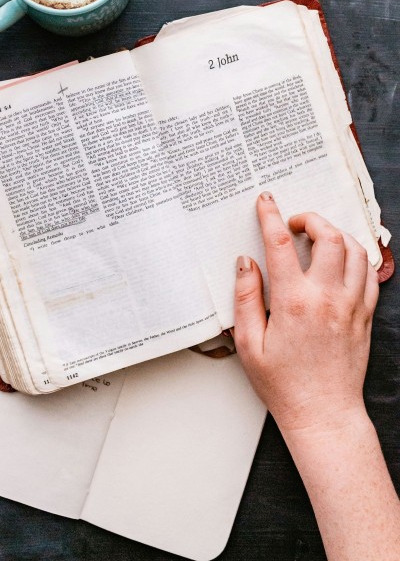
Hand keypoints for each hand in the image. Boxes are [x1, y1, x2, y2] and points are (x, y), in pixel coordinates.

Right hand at [233, 191, 378, 436]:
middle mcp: (327, 297)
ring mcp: (351, 305)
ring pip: (354, 249)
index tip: (266, 201)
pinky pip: (369, 273)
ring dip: (335, 233)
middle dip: (310, 218)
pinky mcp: (365, 315)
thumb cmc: (283, 384)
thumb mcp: (249, 344)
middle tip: (294, 221)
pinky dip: (356, 256)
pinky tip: (341, 259)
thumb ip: (246, 298)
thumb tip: (245, 262)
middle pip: (328, 236)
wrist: (324, 413)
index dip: (270, 215)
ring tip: (317, 237)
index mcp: (294, 302)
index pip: (280, 243)